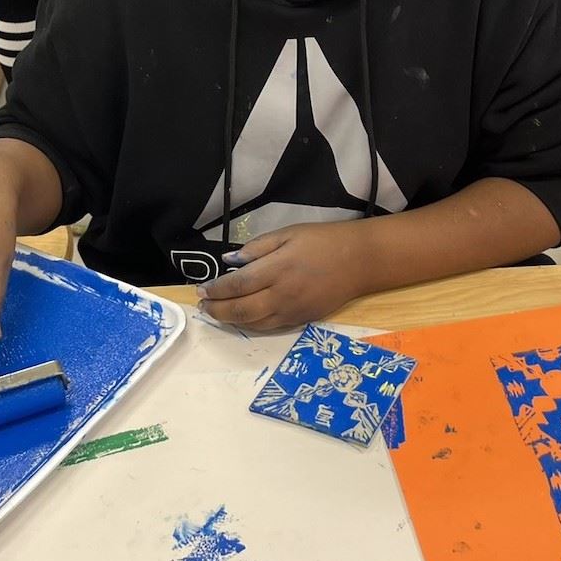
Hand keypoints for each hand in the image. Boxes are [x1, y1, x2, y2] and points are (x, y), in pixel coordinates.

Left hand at [196, 222, 367, 331]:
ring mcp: (292, 310)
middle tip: (202, 304)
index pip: (237, 284)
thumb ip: (257, 248)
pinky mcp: (302, 320)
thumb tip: (228, 261)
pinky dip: (251, 324)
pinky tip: (241, 317)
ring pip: (253, 322)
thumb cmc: (322, 241)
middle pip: (241, 309)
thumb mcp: (288, 234)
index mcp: (277, 268)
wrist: (359, 261)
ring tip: (216, 312)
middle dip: (217, 309)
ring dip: (230, 319)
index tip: (201, 289)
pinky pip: (270, 326)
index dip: (215, 289)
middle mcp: (282, 294)